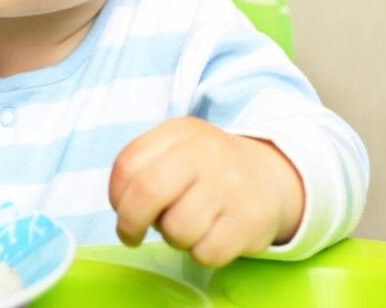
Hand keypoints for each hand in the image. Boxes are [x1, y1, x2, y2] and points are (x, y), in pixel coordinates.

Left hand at [108, 117, 304, 266]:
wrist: (269, 176)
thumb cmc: (205, 170)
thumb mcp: (174, 150)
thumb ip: (141, 168)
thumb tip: (122, 207)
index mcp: (181, 132)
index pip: (128, 164)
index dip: (116, 195)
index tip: (121, 208)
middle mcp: (208, 152)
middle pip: (148, 191)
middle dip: (130, 222)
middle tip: (131, 235)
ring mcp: (232, 185)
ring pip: (177, 230)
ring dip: (173, 238)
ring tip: (187, 225)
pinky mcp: (251, 221)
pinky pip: (205, 253)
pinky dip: (201, 253)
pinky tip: (211, 235)